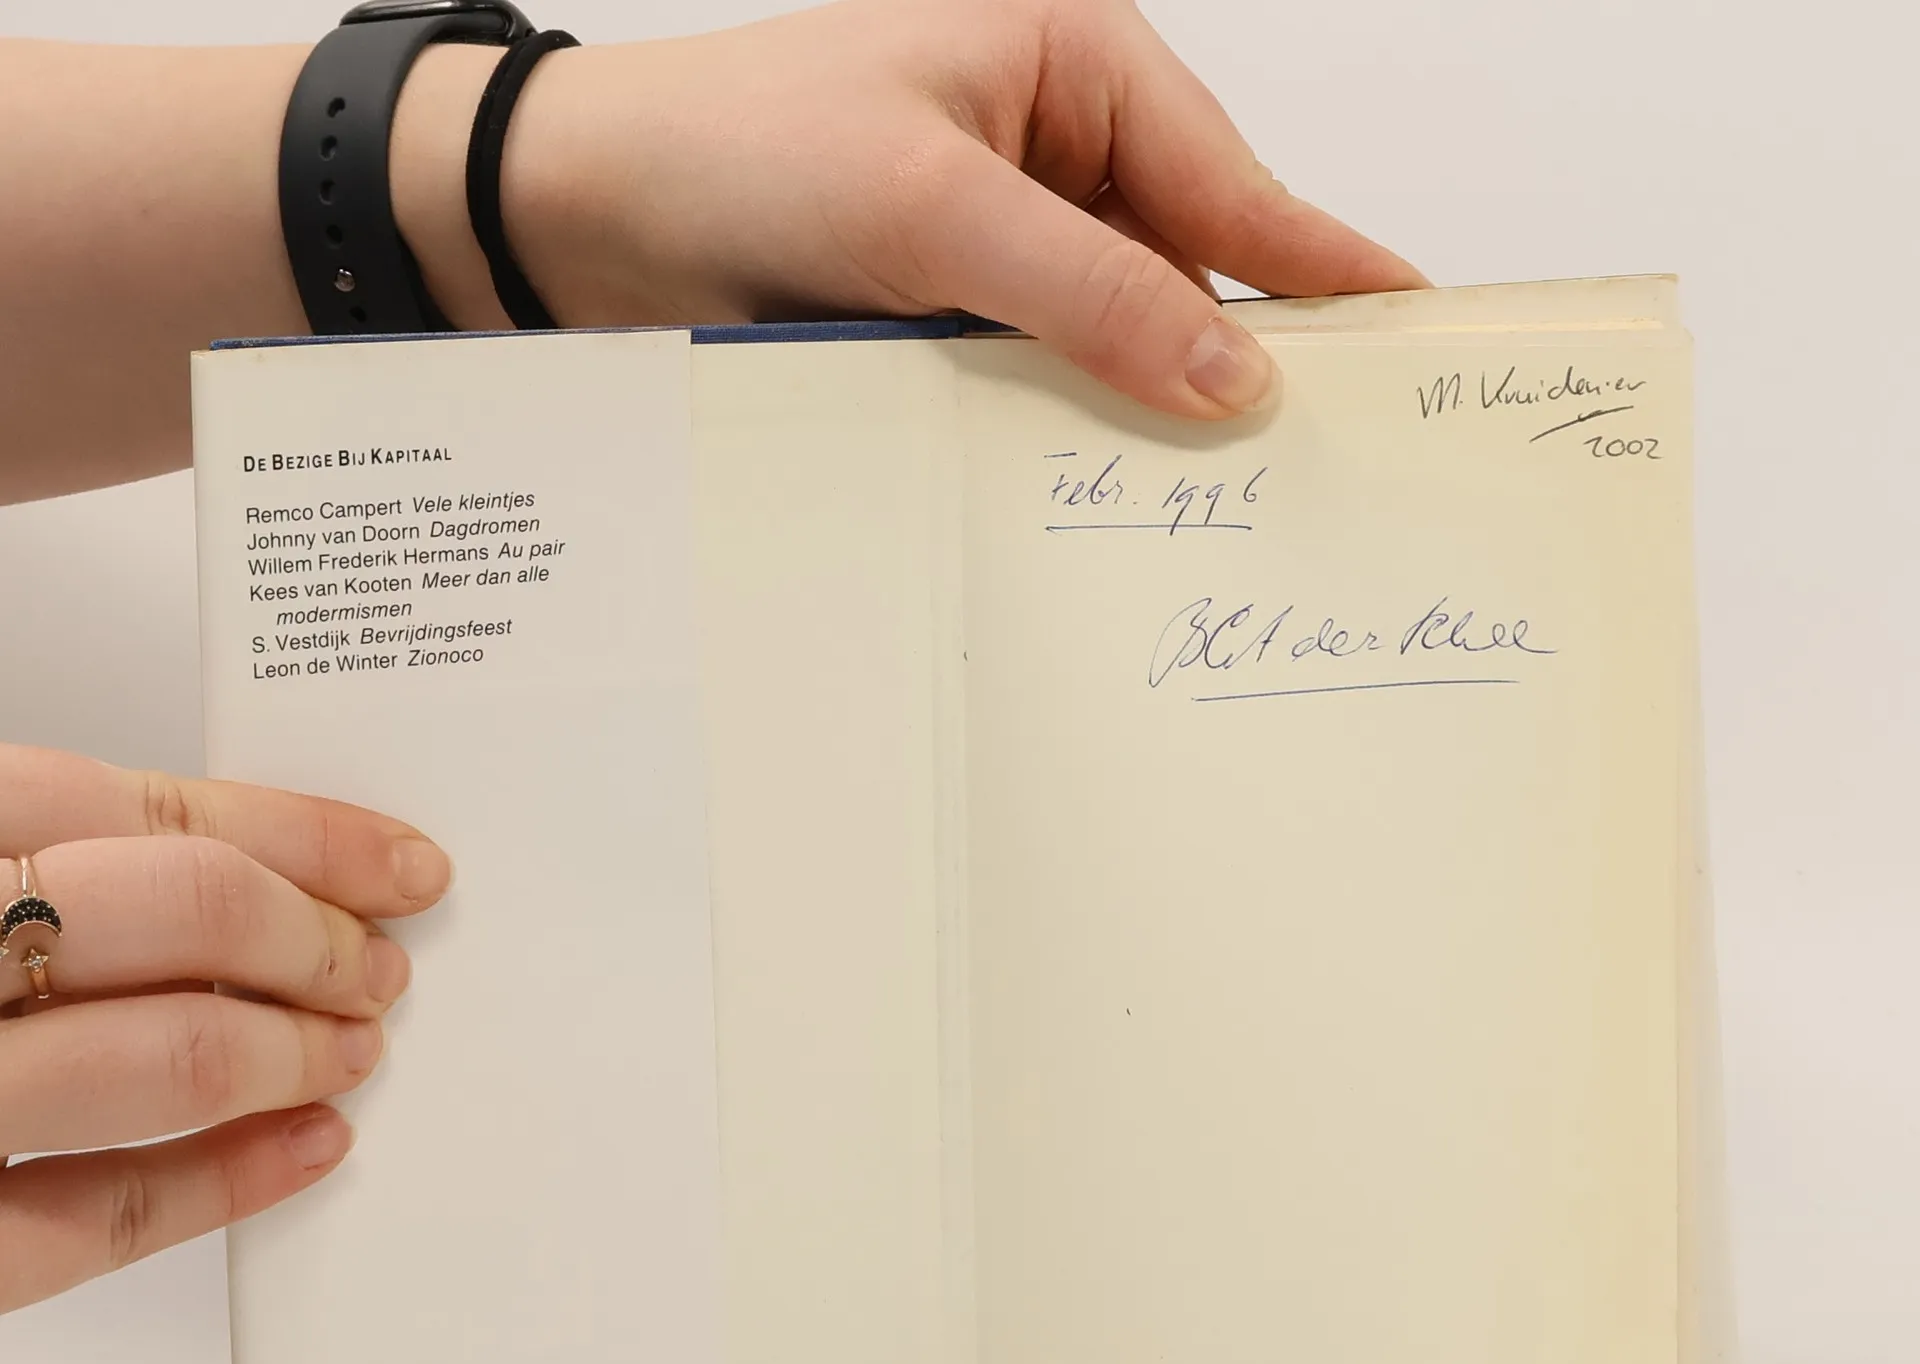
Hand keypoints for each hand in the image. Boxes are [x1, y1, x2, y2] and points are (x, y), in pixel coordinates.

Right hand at [0, 746, 450, 1315]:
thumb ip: (52, 876)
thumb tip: (242, 886)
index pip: (137, 808)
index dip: (302, 836)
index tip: (403, 867)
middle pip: (181, 910)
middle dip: (316, 940)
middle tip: (378, 974)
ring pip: (170, 1055)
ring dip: (296, 1051)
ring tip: (355, 1053)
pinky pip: (97, 1219)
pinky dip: (223, 1183)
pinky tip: (311, 1148)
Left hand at [404, 0, 1422, 418]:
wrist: (585, 215)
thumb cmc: (740, 152)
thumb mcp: (934, 211)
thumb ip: (1090, 292)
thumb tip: (1230, 375)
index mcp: (1075, 68)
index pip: (1230, 184)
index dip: (1320, 267)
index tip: (1412, 333)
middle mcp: (1051, 151)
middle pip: (1186, 267)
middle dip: (1240, 358)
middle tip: (1329, 455)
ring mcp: (1003, 241)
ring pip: (1118, 335)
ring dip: (1149, 408)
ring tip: (1228, 497)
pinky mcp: (952, 315)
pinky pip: (1045, 377)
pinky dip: (1072, 429)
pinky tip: (1101, 490)